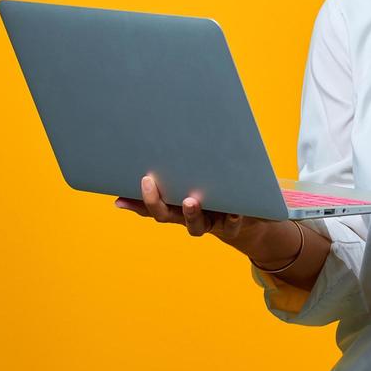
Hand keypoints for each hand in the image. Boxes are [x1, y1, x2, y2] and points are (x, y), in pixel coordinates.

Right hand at [114, 173, 281, 244]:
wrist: (251, 214)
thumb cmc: (219, 190)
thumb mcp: (200, 177)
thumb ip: (183, 167)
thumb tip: (159, 146)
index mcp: (177, 205)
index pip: (151, 206)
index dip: (134, 203)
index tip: (118, 197)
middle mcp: (189, 216)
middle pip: (166, 215)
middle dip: (155, 200)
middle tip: (147, 181)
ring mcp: (210, 222)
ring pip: (195, 225)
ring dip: (191, 213)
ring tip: (190, 200)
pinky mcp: (233, 224)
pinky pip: (231, 223)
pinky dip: (232, 216)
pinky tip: (234, 209)